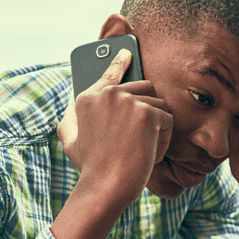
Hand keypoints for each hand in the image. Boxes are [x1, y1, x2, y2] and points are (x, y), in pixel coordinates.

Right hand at [57, 48, 173, 207]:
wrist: (106, 187)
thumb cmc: (92, 169)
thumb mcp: (71, 142)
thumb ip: (70, 120)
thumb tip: (71, 107)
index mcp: (88, 98)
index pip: (109, 73)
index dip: (120, 61)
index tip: (128, 52)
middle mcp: (107, 93)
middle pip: (145, 89)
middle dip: (148, 113)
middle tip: (138, 139)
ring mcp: (127, 100)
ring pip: (159, 106)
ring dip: (156, 130)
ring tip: (140, 149)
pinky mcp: (146, 112)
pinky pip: (168, 121)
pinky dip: (163, 141)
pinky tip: (148, 153)